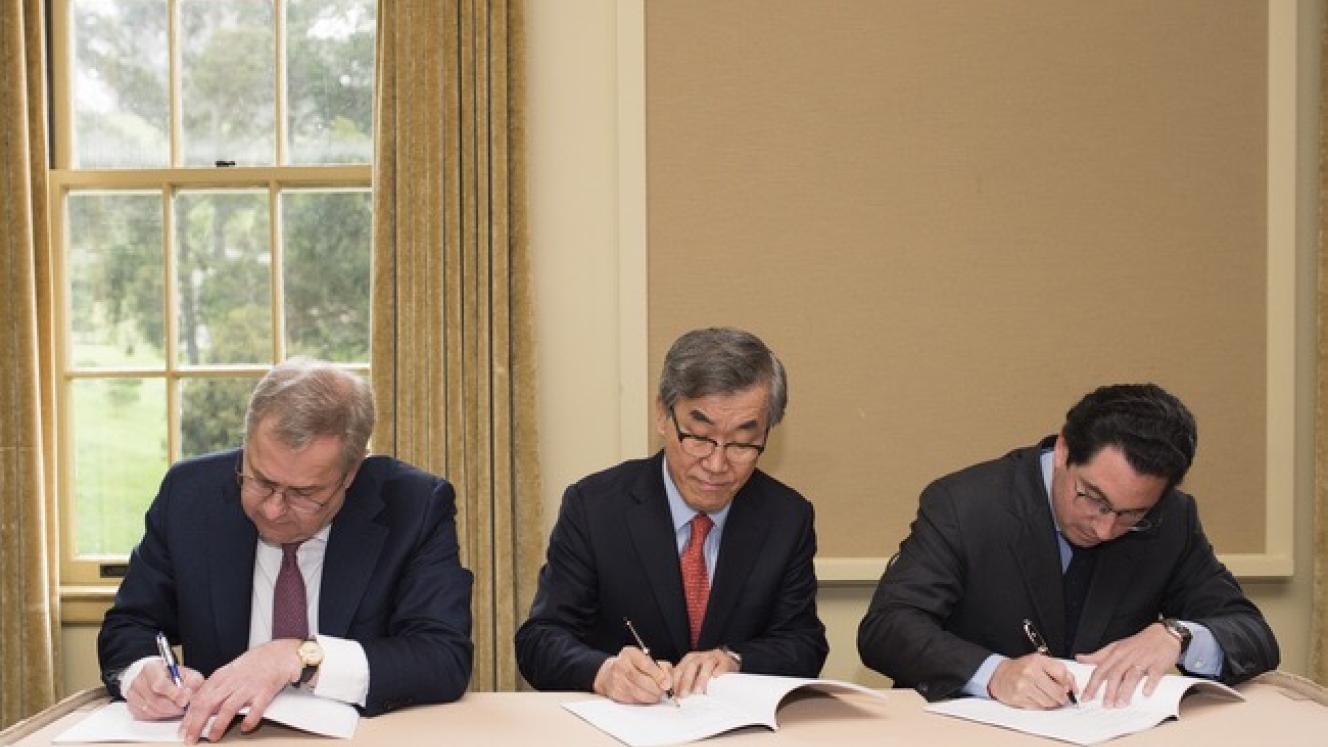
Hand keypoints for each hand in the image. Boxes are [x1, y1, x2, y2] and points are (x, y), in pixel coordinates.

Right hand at [124, 661, 203, 720]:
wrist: (153, 678)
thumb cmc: (170, 675)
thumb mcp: (185, 672)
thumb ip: (192, 681)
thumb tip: (192, 692)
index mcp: (151, 668)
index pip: (159, 684)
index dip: (174, 694)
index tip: (185, 700)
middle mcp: (139, 681)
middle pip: (156, 700)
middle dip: (174, 706)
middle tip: (185, 706)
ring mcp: (133, 695)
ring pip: (152, 710)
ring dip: (169, 712)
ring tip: (178, 707)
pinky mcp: (133, 707)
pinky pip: (148, 717)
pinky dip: (161, 716)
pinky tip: (168, 710)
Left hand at [179, 639, 302, 742]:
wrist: (279, 654)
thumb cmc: (255, 663)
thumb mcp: (230, 671)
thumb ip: (215, 687)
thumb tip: (200, 705)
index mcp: (221, 676)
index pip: (199, 697)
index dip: (188, 715)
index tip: (183, 729)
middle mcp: (233, 682)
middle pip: (209, 704)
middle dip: (196, 723)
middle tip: (190, 738)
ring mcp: (249, 687)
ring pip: (228, 707)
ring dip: (218, 724)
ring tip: (213, 737)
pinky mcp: (265, 692)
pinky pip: (256, 708)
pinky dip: (250, 719)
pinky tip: (246, 727)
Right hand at [592, 646, 674, 703]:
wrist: (608, 674)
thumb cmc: (632, 666)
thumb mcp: (645, 659)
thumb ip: (660, 667)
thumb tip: (669, 680)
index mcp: (630, 653)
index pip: (646, 664)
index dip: (658, 675)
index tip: (667, 684)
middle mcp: (621, 665)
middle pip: (641, 680)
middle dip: (656, 688)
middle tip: (664, 691)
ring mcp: (616, 679)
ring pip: (638, 692)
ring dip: (651, 696)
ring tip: (657, 695)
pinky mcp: (616, 693)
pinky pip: (633, 699)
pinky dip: (643, 700)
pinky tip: (647, 697)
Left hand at [672, 649, 738, 697]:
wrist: (727, 661)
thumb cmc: (708, 671)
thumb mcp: (696, 673)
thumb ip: (687, 683)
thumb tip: (677, 698)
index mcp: (690, 659)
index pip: (680, 669)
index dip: (676, 681)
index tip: (675, 694)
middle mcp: (701, 657)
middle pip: (691, 666)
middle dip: (686, 681)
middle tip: (683, 695)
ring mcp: (714, 658)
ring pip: (706, 665)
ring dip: (701, 678)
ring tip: (698, 691)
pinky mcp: (726, 662)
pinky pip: (722, 665)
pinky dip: (718, 671)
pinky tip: (715, 678)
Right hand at [987, 654, 1077, 708]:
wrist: (1000, 675)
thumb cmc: (1022, 669)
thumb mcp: (1040, 663)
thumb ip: (1058, 671)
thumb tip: (1073, 687)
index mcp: (1037, 660)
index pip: (1062, 673)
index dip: (1068, 684)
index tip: (1067, 688)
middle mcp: (1030, 671)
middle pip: (1058, 692)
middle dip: (1061, 697)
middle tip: (1060, 697)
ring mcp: (1023, 685)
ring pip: (1049, 702)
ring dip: (1051, 703)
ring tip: (1045, 696)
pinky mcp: (1018, 697)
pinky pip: (1038, 707)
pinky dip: (1040, 705)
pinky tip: (1035, 698)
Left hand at [1077, 623, 1180, 706]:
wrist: (1163, 634)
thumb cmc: (1137, 643)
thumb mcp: (1116, 646)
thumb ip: (1098, 655)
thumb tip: (1080, 659)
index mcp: (1116, 652)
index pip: (1100, 670)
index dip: (1092, 684)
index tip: (1086, 697)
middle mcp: (1128, 656)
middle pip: (1115, 674)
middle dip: (1109, 691)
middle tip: (1106, 705)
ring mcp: (1143, 659)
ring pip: (1132, 675)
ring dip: (1126, 691)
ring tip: (1121, 704)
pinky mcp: (1159, 663)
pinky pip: (1154, 674)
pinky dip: (1149, 684)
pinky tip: (1145, 694)